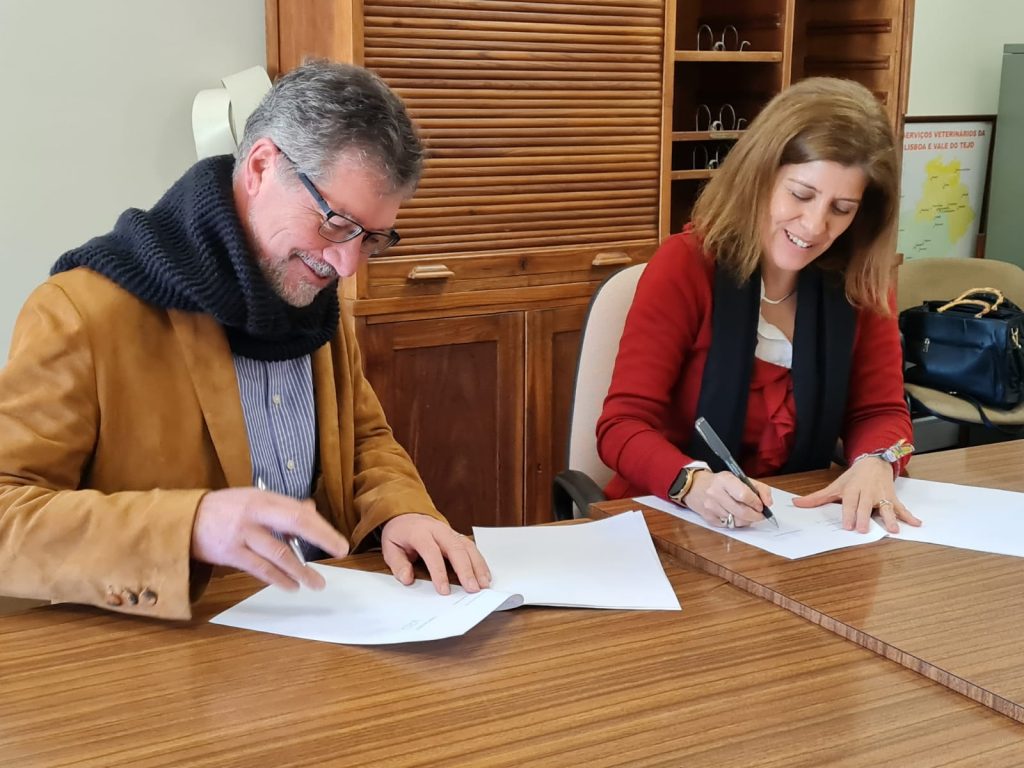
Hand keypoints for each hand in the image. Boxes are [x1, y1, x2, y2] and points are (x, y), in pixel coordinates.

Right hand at [191, 487, 349, 590]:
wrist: (184, 520)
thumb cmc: (224, 509)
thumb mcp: (252, 499)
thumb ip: (281, 507)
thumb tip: (311, 511)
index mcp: (263, 498)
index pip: (299, 511)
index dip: (322, 526)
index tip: (339, 542)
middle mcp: (254, 513)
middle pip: (295, 523)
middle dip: (321, 538)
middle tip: (340, 552)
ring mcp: (242, 534)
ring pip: (279, 553)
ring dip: (301, 570)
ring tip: (317, 583)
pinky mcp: (230, 554)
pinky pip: (260, 569)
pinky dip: (278, 579)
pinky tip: (291, 586)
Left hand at [381, 514, 491, 594]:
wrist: (407, 515)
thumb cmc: (400, 534)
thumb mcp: (390, 548)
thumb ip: (398, 564)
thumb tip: (407, 579)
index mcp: (419, 532)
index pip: (431, 551)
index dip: (438, 572)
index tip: (444, 590)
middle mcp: (438, 530)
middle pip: (455, 548)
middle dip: (466, 569)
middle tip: (472, 588)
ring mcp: (450, 532)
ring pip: (468, 546)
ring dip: (477, 566)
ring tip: (483, 584)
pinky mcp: (457, 536)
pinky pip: (472, 547)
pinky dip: (480, 562)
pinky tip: (485, 575)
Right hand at [683, 470, 773, 527]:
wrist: (694, 486)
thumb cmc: (720, 482)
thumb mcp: (739, 478)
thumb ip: (758, 488)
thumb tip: (768, 503)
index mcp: (725, 480)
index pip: (744, 495)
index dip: (756, 503)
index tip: (761, 505)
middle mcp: (715, 493)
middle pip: (742, 511)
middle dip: (755, 516)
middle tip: (760, 514)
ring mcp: (710, 507)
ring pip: (736, 521)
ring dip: (747, 520)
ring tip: (748, 514)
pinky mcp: (708, 518)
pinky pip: (729, 526)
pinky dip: (736, 523)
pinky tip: (736, 516)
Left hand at [793, 457, 921, 532]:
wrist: (873, 461)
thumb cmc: (852, 478)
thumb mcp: (835, 486)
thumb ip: (817, 498)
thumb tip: (796, 503)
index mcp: (852, 490)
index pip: (849, 503)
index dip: (848, 514)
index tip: (848, 526)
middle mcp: (867, 492)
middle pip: (865, 506)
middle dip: (864, 517)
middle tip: (864, 530)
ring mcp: (881, 495)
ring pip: (885, 507)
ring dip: (890, 518)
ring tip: (894, 530)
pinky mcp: (892, 497)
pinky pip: (901, 507)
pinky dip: (909, 515)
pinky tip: (916, 524)